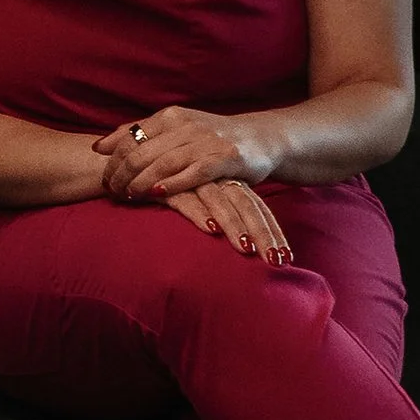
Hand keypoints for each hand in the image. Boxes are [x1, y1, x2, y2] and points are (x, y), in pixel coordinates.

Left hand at [96, 106, 275, 203]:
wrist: (261, 138)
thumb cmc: (211, 138)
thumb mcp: (175, 130)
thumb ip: (141, 135)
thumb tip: (100, 147)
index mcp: (170, 116)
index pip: (130, 138)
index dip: (112, 160)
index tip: (103, 179)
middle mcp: (186, 125)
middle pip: (142, 152)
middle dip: (121, 174)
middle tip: (111, 192)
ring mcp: (206, 141)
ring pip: (163, 163)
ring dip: (141, 182)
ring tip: (128, 195)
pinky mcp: (226, 158)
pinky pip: (193, 173)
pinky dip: (172, 184)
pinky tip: (156, 194)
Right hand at [161, 181, 295, 265]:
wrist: (131, 157)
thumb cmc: (168, 184)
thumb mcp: (201, 197)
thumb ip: (218, 212)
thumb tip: (237, 242)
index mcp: (228, 183)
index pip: (257, 207)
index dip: (273, 231)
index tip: (288, 259)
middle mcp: (216, 179)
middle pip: (247, 206)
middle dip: (264, 235)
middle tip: (278, 262)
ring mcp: (193, 179)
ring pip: (221, 204)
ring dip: (235, 227)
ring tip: (248, 251)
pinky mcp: (168, 183)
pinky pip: (187, 199)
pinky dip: (199, 213)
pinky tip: (211, 229)